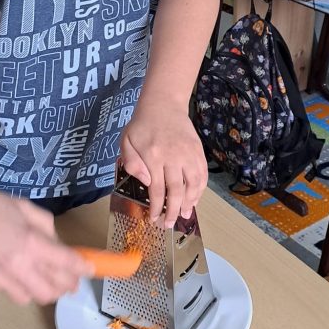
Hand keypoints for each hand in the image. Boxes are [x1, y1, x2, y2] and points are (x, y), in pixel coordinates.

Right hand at [0, 186, 92, 305]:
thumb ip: (48, 230)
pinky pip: (10, 292)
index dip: (83, 269)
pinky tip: (13, 269)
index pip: (67, 264)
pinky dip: (18, 285)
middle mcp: (17, 265)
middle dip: (64, 286)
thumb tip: (62, 249)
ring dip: (42, 289)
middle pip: (52, 292)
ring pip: (32, 298)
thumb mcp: (28, 209)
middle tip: (68, 278)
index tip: (90, 269)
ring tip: (40, 275)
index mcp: (30, 242)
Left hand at [119, 99, 207, 227]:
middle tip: (169, 224)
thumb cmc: (142, 125)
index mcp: (153, 156)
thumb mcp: (126, 141)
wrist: (163, 104)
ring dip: (189, 203)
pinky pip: (202, 174)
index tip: (154, 219)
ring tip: (184, 214)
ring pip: (193, 184)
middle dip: (173, 211)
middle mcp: (173, 156)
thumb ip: (131, 162)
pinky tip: (195, 198)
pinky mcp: (198, 151)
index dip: (157, 207)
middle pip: (176, 190)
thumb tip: (146, 181)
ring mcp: (188, 154)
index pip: (157, 189)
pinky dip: (200, 189)